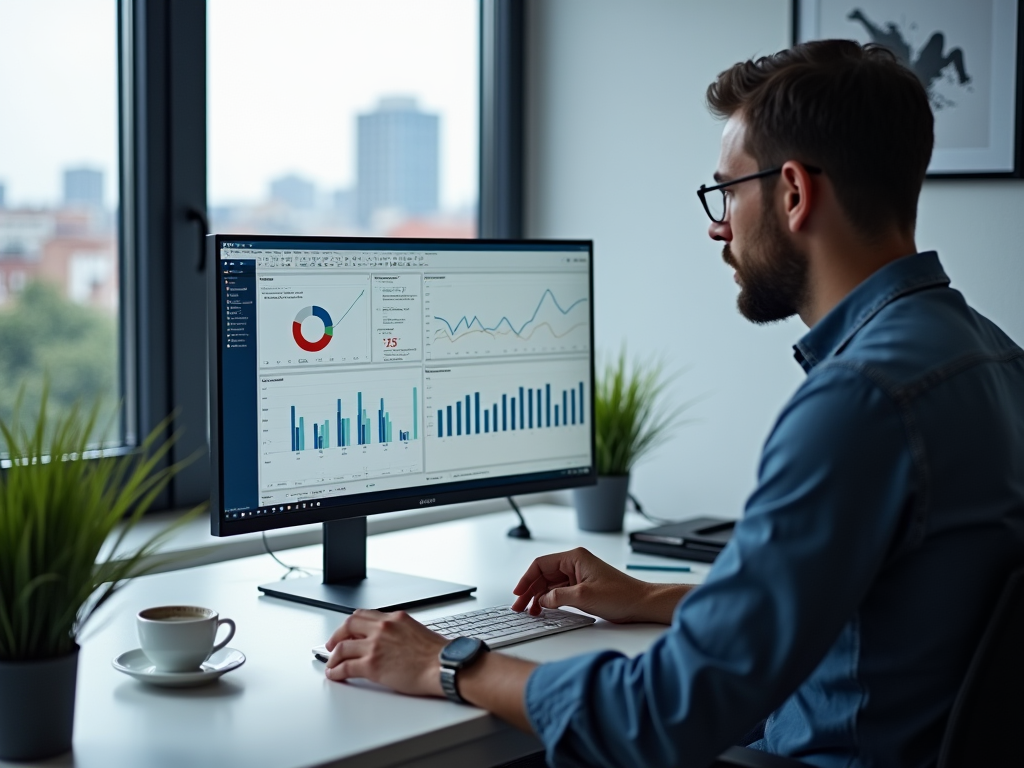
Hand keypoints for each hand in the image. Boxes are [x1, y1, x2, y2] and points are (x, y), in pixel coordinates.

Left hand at [323, 609, 447, 694]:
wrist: (444, 666)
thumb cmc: (438, 654)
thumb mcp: (417, 631)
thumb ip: (400, 632)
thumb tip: (392, 642)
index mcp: (395, 618)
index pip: (364, 615)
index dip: (351, 625)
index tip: (348, 632)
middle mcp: (383, 628)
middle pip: (348, 625)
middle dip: (337, 636)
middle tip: (332, 645)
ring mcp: (375, 645)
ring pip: (342, 647)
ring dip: (333, 656)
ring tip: (331, 664)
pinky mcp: (372, 665)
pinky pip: (345, 666)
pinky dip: (336, 671)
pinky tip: (335, 675)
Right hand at [511, 547, 670, 623]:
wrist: (642, 604)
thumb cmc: (621, 595)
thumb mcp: (584, 596)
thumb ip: (558, 597)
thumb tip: (542, 600)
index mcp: (574, 558)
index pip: (541, 565)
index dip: (526, 579)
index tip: (518, 593)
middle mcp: (575, 564)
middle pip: (544, 575)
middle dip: (530, 590)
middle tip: (520, 606)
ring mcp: (579, 576)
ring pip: (551, 584)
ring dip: (539, 597)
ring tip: (530, 611)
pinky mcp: (583, 587)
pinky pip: (560, 592)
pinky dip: (550, 600)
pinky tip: (545, 610)